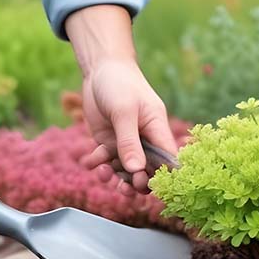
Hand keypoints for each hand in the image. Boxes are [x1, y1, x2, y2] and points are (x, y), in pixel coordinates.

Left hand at [64, 5, 175, 194]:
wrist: (99, 70)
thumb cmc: (119, 84)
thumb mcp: (124, 112)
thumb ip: (129, 141)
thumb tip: (135, 170)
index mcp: (158, 130)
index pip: (168, 161)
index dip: (163, 178)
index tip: (150, 188)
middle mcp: (144, 140)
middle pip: (146, 172)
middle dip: (136, 183)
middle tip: (125, 187)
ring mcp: (126, 143)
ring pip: (125, 171)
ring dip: (115, 177)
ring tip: (103, 173)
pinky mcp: (109, 143)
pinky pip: (106, 162)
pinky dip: (98, 165)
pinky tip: (90, 161)